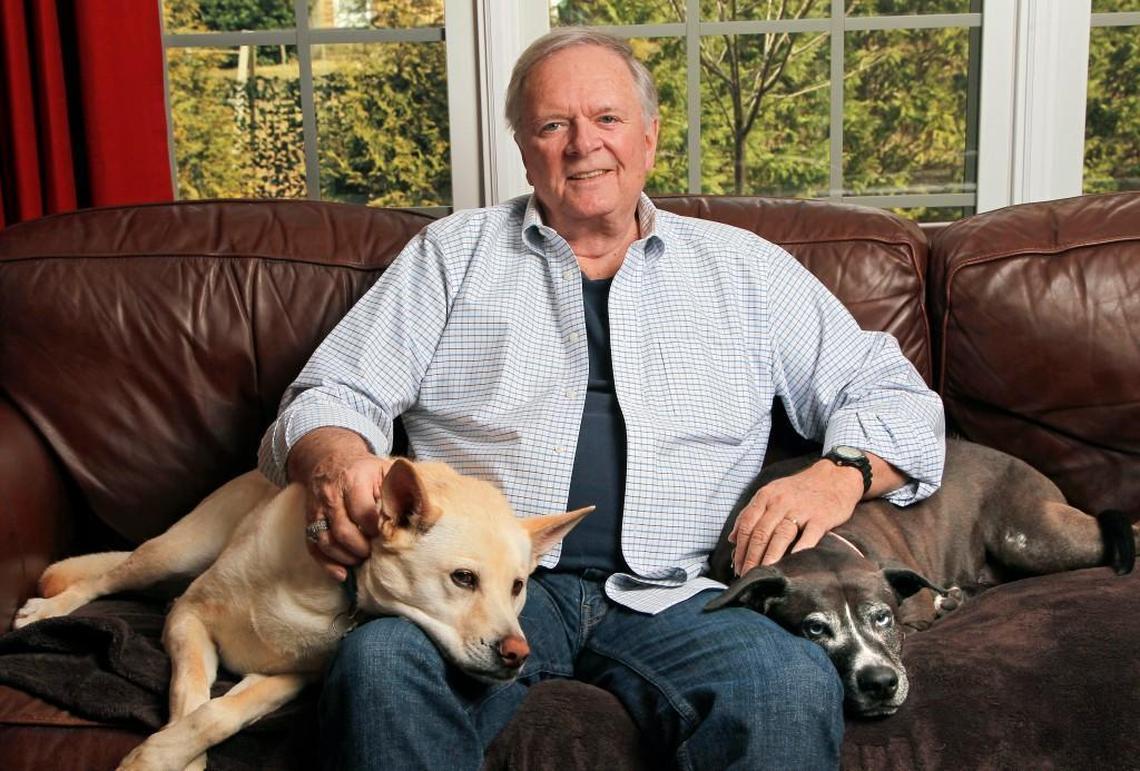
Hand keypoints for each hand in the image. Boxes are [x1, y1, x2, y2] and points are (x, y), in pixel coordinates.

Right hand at [304, 454, 392, 581]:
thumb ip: (403, 488)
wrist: (330, 458)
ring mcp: (318, 508)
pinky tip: (341, 574)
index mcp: (355, 480)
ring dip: (345, 557)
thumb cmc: (365, 469)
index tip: (386, 536)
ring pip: (326, 541)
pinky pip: (313, 545)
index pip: (364, 513)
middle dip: (361, 548)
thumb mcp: (385, 470)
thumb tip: (428, 513)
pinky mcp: (309, 519)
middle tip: (374, 553)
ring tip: (360, 560)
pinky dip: (326, 563)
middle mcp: (333, 494)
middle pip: (344, 531)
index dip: (376, 530)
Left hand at [728, 459, 863, 575]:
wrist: (834, 476)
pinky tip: (794, 562)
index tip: (737, 566)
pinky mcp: (821, 517)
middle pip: (761, 533)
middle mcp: (780, 502)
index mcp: (765, 497)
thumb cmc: (800, 490)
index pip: (747, 525)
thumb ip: (750, 514)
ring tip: (765, 574)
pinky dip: (801, 549)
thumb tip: (732, 538)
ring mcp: (801, 509)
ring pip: (781, 535)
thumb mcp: (771, 493)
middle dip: (752, 557)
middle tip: (747, 576)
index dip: (740, 548)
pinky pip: (810, 534)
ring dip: (770, 557)